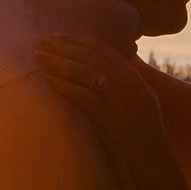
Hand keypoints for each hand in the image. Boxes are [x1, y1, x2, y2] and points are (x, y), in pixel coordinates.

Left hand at [38, 34, 170, 172]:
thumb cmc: (143, 126)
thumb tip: (104, 61)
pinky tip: (49, 80)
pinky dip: (65, 86)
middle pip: (89, 57)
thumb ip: (124, 76)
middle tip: (40, 41)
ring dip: (58, 62)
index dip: (76, 40)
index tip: (56, 36)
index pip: (101, 49)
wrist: (151, 153)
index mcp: (131, 75)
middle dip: (62, 46)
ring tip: (39, 57)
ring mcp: (117, 99)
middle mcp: (125, 82)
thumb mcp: (140, 94)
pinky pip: (83, 96)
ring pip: (84, 72)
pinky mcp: (108, 117)